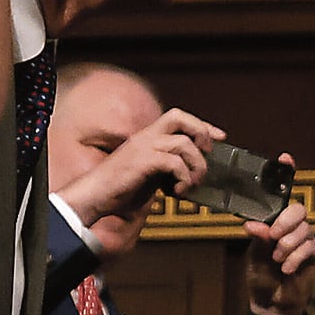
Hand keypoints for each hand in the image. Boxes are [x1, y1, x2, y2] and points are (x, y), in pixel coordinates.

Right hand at [71, 107, 224, 225]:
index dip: (203, 126)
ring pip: (183, 143)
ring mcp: (143, 147)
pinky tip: (177, 192)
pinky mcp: (142, 161)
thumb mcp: (149, 174)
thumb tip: (191, 175)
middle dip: (201, 133)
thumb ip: (167, 169)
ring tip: (192, 184)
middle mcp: (145, 137)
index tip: (220, 137)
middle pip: (180, 117)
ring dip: (196, 165)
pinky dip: (183, 178)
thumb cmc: (119, 189)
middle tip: (207, 155)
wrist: (94, 197)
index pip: (179, 119)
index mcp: (147, 137)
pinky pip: (174, 162)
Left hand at [241, 191, 314, 314]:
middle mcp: (294, 231)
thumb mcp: (255, 256)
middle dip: (286, 224)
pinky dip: (296, 257)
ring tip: (277, 260)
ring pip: (304, 230)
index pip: (286, 209)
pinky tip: (287, 269)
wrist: (272, 303)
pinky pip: (310, 247)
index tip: (270, 232)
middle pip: (300, 211)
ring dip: (288, 245)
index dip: (280, 216)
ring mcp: (307, 242)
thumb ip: (258, 239)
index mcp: (278, 228)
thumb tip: (250, 224)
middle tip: (275, 239)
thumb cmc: (262, 278)